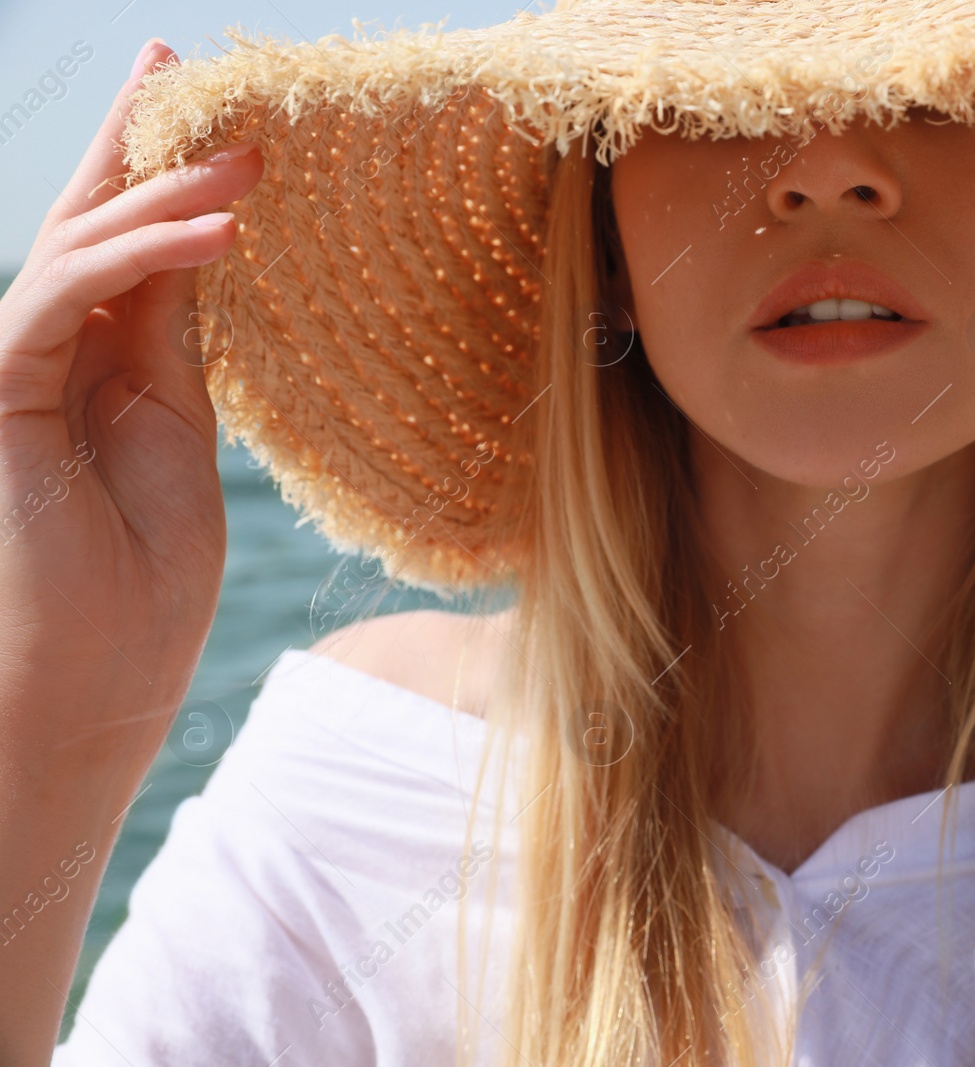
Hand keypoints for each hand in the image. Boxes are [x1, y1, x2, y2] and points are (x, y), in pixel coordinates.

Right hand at [0, 38, 261, 786]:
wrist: (90, 698)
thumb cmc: (142, 600)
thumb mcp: (183, 451)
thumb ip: (175, 354)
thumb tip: (195, 264)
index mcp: (104, 374)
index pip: (134, 255)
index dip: (164, 180)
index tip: (215, 116)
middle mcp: (52, 358)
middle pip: (92, 226)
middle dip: (140, 145)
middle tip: (190, 69)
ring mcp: (17, 371)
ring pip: (81, 247)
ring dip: (166, 193)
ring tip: (251, 160)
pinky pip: (64, 295)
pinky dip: (140, 257)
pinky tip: (217, 232)